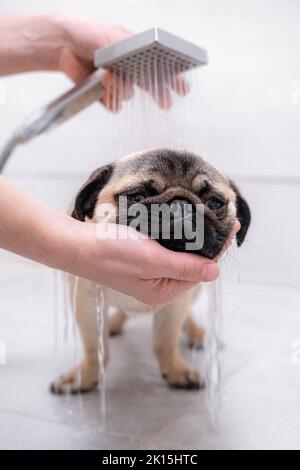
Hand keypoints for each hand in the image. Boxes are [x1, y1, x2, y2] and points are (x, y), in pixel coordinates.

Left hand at [55, 16, 188, 109]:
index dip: (172, 77)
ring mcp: (116, 80)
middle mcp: (127, 67)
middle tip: (165, 103)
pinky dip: (109, 101)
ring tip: (107, 80)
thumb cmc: (87, 34)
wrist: (62, 45)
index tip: (182, 87)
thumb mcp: (113, 38)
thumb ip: (129, 52)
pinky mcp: (103, 92)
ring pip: (127, 95)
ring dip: (120, 91)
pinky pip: (112, 103)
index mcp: (135, 52)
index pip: (159, 66)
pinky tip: (102, 93)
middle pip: (149, 84)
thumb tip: (136, 71)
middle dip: (158, 94)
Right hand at [71, 221, 240, 305]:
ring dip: (196, 238)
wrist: (78, 245)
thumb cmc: (112, 253)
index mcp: (164, 292)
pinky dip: (180, 237)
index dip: (219, 248)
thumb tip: (215, 272)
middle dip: (210, 242)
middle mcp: (160, 285)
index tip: (234, 225)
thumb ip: (184, 267)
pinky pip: (168, 249)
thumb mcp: (151, 260)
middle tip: (225, 217)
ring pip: (182, 255)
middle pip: (194, 263)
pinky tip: (187, 223)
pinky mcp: (142, 259)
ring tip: (212, 218)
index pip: (201, 269)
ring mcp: (151, 272)